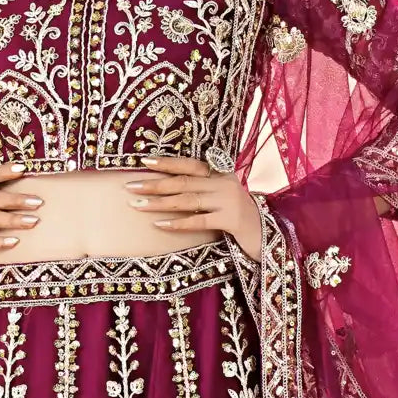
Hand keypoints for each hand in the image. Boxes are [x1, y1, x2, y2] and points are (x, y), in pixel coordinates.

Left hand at [123, 155, 261, 261]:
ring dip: (159, 203)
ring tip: (137, 204)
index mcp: (222, 174)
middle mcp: (225, 183)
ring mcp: (229, 201)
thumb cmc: (239, 218)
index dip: (167, 163)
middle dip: (154, 184)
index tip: (144, 161)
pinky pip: (199, 220)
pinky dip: (178, 223)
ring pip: (187, 200)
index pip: (190, 164)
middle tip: (130, 186)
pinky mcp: (231, 220)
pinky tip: (159, 224)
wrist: (268, 236)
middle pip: (184, 182)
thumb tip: (167, 187)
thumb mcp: (223, 198)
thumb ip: (203, 189)